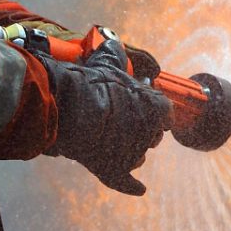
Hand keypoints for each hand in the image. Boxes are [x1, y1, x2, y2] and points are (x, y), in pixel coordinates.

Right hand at [29, 34, 169, 195]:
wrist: (65, 108)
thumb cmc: (87, 83)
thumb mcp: (106, 63)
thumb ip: (115, 54)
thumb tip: (112, 41)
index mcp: (155, 106)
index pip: (165, 112)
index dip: (155, 111)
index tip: (145, 109)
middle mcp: (149, 132)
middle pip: (153, 136)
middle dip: (143, 131)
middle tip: (120, 121)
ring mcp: (132, 152)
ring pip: (137, 156)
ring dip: (129, 151)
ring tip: (108, 139)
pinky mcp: (114, 169)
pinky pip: (126, 181)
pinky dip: (131, 186)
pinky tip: (139, 189)